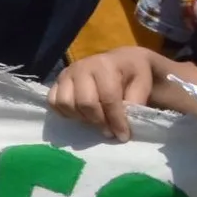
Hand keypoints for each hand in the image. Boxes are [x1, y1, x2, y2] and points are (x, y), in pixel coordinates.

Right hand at [48, 46, 169, 141]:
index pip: (108, 98)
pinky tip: (80, 115)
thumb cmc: (134, 74)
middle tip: (109, 131)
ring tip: (95, 121)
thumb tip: (124, 122)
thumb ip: (135, 102)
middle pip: (85, 103)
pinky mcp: (57, 81)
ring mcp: (66, 74)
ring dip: (81, 118)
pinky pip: (53, 102)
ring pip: (66, 103)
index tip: (123, 136)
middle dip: (99, 122)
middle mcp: (82, 67)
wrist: (121, 61)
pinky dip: (65, 113)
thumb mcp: (143, 84)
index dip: (116, 120)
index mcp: (105, 65)